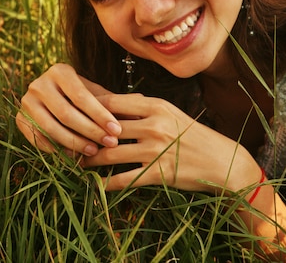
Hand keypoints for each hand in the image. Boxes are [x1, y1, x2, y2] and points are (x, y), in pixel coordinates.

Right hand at [16, 64, 122, 155]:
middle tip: (109, 144)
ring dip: (74, 143)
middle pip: (66, 113)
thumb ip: (113, 100)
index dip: (100, 114)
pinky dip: (58, 150)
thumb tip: (143, 103)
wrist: (50, 98)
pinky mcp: (20, 119)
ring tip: (94, 152)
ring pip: (51, 128)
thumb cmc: (80, 96)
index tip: (117, 130)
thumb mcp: (95, 93)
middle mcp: (39, 83)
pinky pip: (39, 139)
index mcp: (59, 71)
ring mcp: (26, 101)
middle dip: (90, 131)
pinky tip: (75, 157)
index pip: (82, 96)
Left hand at [83, 93, 255, 192]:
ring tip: (74, 162)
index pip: (111, 102)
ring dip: (90, 160)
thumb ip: (143, 105)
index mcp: (154, 105)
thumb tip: (115, 99)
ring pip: (111, 153)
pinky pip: (125, 178)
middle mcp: (153, 124)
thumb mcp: (170, 112)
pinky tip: (94, 186)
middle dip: (83, 134)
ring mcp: (156, 149)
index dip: (87, 107)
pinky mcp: (159, 173)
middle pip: (106, 127)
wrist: (221, 160)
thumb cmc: (192, 134)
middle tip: (64, 139)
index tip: (71, 112)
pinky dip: (107, 183)